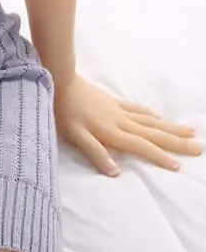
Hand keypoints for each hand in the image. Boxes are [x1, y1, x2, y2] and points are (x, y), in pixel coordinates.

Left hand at [52, 72, 202, 175]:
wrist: (60, 79)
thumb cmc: (64, 110)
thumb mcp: (75, 135)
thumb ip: (95, 153)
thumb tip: (116, 172)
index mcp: (112, 131)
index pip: (141, 146)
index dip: (159, 156)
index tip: (178, 166)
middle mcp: (121, 121)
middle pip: (153, 133)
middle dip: (176, 142)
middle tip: (198, 147)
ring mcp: (118, 110)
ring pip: (150, 120)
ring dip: (170, 127)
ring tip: (189, 131)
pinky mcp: (113, 101)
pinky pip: (138, 109)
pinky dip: (151, 114)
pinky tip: (158, 116)